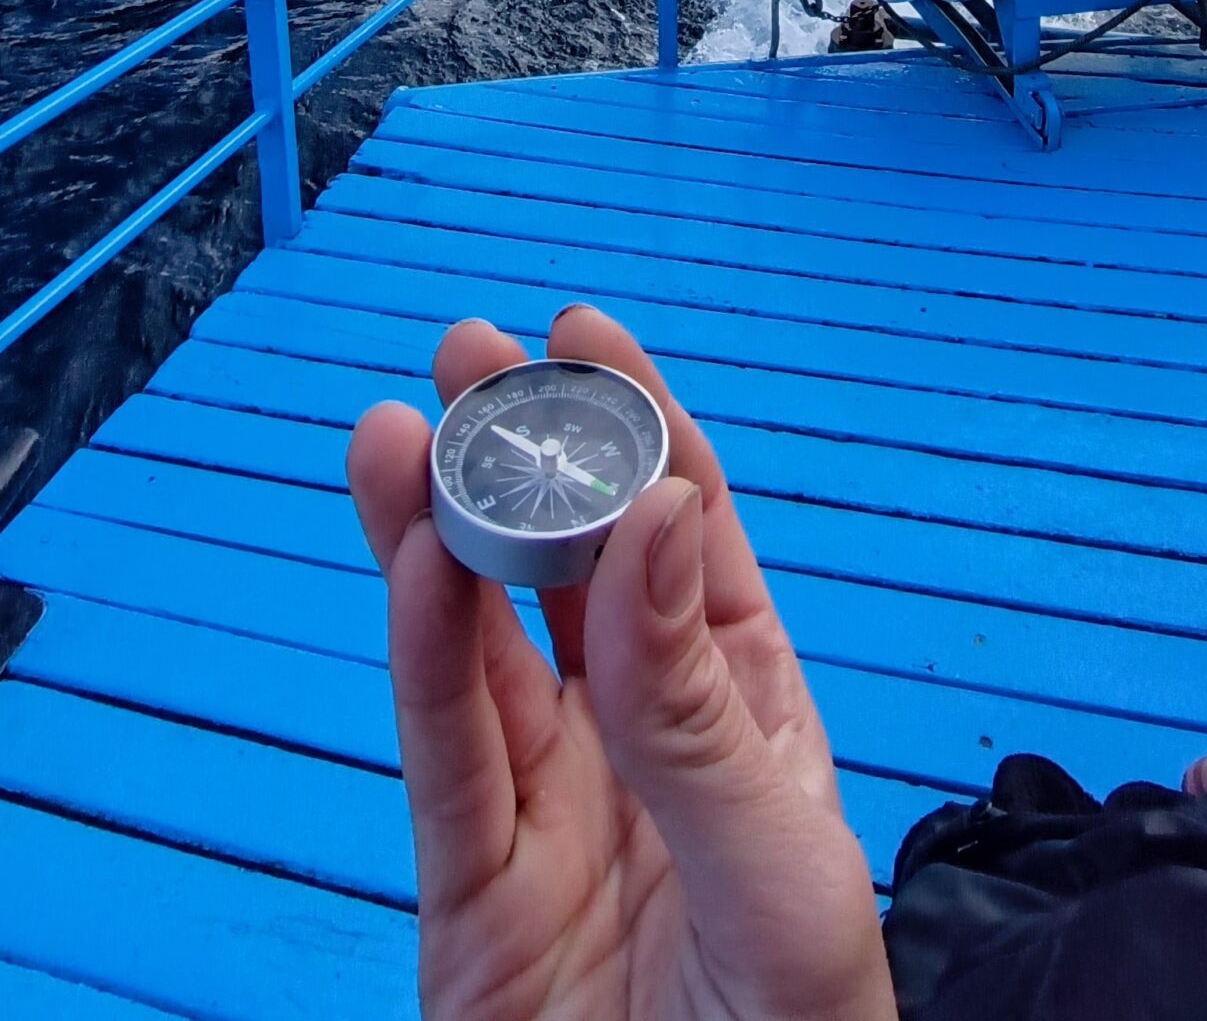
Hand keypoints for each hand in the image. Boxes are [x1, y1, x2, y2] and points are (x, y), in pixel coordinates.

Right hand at [348, 303, 896, 1020]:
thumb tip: (655, 514)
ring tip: (402, 431)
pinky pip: (445, 762)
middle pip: (570, 575)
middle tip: (471, 353)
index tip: (587, 335)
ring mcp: (555, 816)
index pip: (689, 545)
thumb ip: (700, 701)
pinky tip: (408, 569)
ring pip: (485, 649)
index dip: (642, 433)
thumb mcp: (776, 867)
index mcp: (750, 721)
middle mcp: (647, 747)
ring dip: (441, 536)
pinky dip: (421, 662)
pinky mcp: (474, 899)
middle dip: (523, 459)